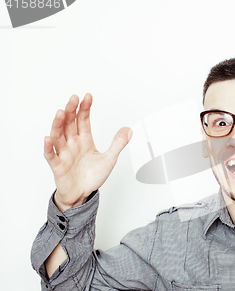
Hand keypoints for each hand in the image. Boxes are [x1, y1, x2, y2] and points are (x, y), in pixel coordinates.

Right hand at [44, 94, 131, 210]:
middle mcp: (72, 144)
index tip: (88, 96)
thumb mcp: (110, 159)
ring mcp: (64, 154)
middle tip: (73, 98)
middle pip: (69, 124)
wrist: (82, 194)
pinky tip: (49, 139)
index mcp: (84, 140)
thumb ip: (118, 144)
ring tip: (60, 112)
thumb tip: (129, 130)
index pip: (83, 120)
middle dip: (71, 111)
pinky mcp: (58, 166)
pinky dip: (49, 147)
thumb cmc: (92, 176)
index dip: (84, 108)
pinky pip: (51, 155)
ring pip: (58, 136)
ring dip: (58, 124)